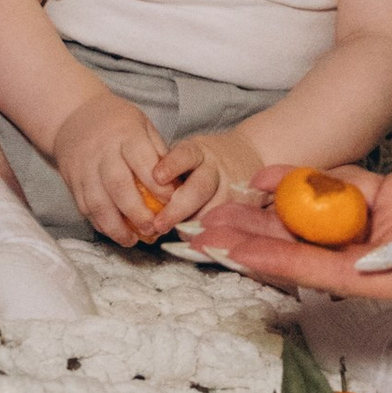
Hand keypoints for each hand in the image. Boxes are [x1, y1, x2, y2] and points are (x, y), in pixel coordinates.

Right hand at [50, 89, 171, 244]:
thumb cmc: (117, 122)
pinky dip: (100, 224)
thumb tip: (176, 184)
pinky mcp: (72, 181)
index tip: (172, 202)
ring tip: (133, 240)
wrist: (72, 115)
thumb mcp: (142, 125)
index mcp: (125, 135)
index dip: (159, 185)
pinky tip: (115, 233)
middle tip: (153, 229)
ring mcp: (84, 168)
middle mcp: (102, 152)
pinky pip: (85, 208)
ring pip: (98, 202)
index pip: (143, 162)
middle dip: (137, 213)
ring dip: (116, 226)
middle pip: (119, 186)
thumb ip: (158, 152)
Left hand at [145, 122, 266, 226]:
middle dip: (177, 209)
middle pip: (199, 189)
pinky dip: (206, 236)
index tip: (157, 176)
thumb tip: (140, 198)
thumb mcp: (190, 155)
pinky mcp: (242, 207)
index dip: (172, 165)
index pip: (185, 155)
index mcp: (199, 152)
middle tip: (158, 224)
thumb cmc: (207, 161)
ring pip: (211, 212)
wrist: (251, 155)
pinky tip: (194, 240)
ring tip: (173, 235)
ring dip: (190, 227)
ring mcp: (231, 189)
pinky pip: (222, 227)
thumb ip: (170, 172)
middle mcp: (216, 170)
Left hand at [193, 140, 391, 305]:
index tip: (237, 255)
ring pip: (327, 221)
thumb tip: (384, 249)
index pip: (340, 275)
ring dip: (275, 213)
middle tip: (200, 229)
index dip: (285, 264)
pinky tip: (273, 173)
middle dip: (259, 241)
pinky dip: (313, 181)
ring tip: (219, 201)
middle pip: (318, 252)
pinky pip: (353, 190)